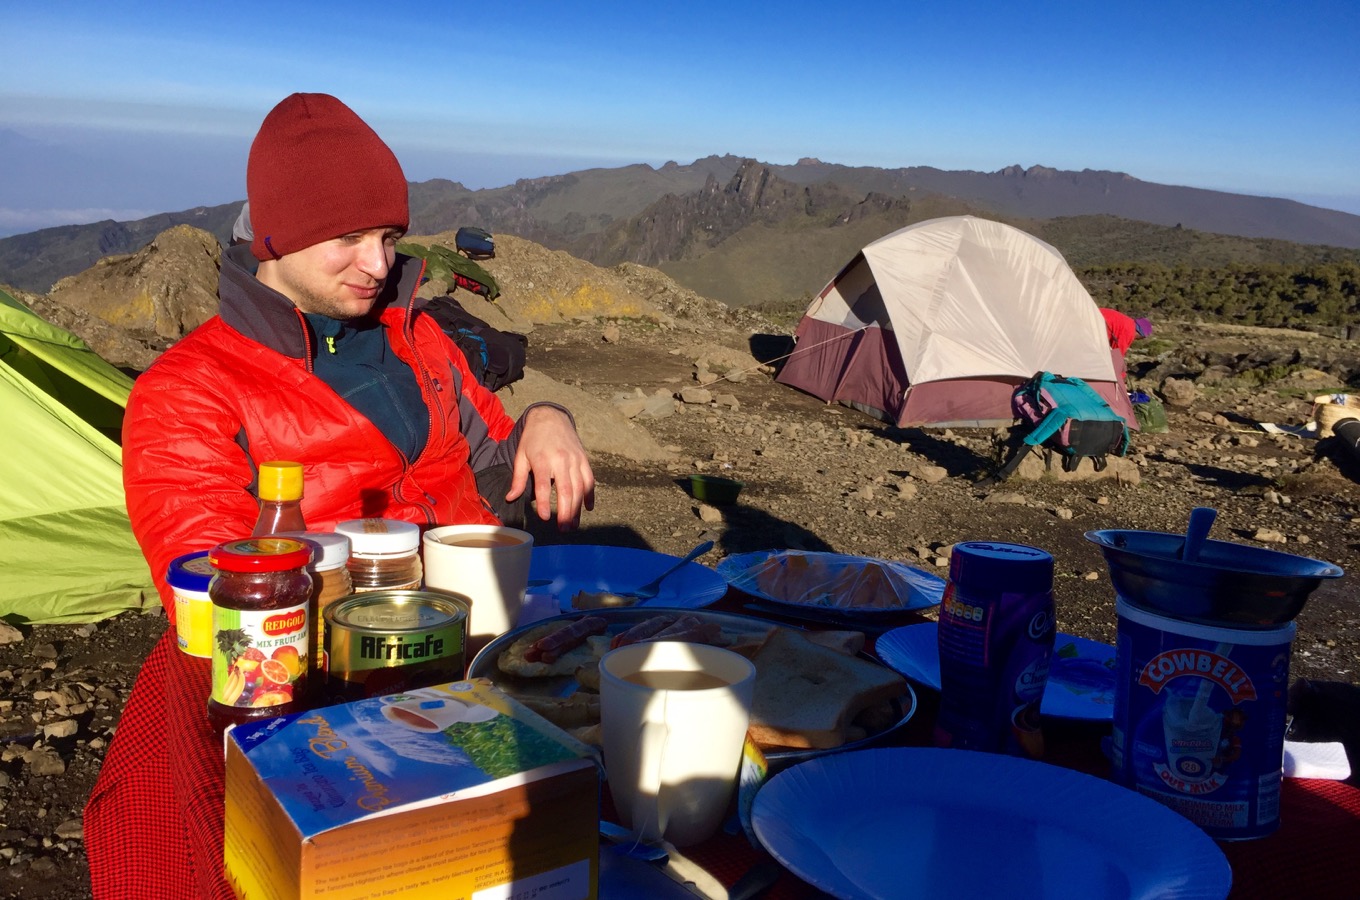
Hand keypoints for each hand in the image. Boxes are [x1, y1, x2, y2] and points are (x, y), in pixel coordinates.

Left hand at [506, 406, 595, 528]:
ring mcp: (575, 460)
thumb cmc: (533, 439)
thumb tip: (511, 498)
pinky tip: (587, 508)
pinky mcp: (584, 460)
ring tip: (573, 525)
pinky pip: (589, 480)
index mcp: (543, 460)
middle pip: (566, 490)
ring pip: (579, 488)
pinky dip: (589, 495)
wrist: (551, 418)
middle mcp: (561, 460)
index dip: (545, 503)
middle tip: (563, 529)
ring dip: (577, 508)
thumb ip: (518, 478)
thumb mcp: (521, 456)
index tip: (544, 518)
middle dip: (566, 512)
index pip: (544, 485)